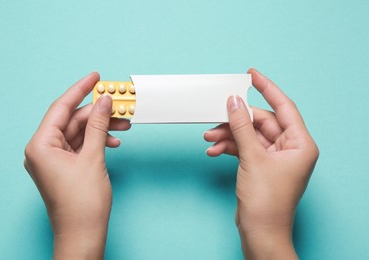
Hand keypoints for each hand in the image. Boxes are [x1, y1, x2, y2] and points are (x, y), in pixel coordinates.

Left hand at [24, 72, 130, 258]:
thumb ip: (98, 126)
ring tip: (123, 125)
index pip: (61, 108)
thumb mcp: (93, 157)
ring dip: (101, 128)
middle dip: (98, 113)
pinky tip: (113, 143)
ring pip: (79, 133)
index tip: (95, 77)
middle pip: (72, 120)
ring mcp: (53, 159)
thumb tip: (104, 102)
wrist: (84, 233)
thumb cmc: (83, 203)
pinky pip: (80, 145)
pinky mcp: (64, 166)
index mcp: (41, 145)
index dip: (80, 90)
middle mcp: (43, 150)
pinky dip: (97, 141)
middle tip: (119, 105)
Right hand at [204, 68, 318, 258]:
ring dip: (229, 135)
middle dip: (236, 120)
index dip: (267, 88)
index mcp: (300, 144)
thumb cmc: (266, 201)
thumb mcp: (252, 158)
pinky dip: (230, 147)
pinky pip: (245, 148)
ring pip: (250, 135)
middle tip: (216, 115)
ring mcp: (275, 157)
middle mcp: (290, 148)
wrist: (259, 231)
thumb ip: (241, 127)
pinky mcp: (261, 165)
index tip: (252, 75)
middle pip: (261, 122)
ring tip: (210, 137)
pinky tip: (214, 150)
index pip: (284, 107)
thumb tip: (233, 102)